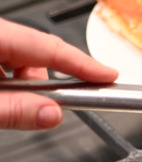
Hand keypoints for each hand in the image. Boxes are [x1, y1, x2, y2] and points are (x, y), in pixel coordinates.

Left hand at [0, 17, 117, 129]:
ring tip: (9, 105)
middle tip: (51, 106)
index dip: (85, 64)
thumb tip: (52, 114)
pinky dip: (10, 80)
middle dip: (46, 83)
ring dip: (24, 84)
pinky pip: (4, 60)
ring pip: (19, 58)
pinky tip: (2, 97)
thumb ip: (15, 110)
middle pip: (36, 52)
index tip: (109, 76)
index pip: (50, 47)